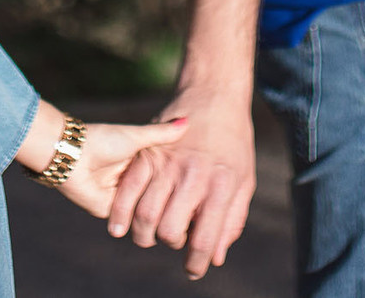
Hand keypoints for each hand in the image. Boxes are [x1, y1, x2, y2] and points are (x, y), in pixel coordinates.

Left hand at [45, 116, 189, 219]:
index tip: (201, 191)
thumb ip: (161, 134)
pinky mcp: (113, 212)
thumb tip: (188, 121)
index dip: (183, 187)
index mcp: (142, 164)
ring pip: (148, 214)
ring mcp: (125, 199)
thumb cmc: (102, 140)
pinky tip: (160, 226)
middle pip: (160, 199)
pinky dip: (142, 224)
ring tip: (180, 223)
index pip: (168, 180)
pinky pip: (131, 222)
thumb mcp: (136, 137)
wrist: (73, 155)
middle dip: (174, 207)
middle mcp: (135, 183)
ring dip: (158, 218)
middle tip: (194, 212)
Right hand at [105, 84, 256, 279]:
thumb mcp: (244, 180)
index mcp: (221, 186)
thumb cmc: (234, 143)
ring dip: (144, 233)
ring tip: (150, 233)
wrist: (215, 95)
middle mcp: (193, 176)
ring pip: (145, 215)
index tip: (193, 270)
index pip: (205, 239)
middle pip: (170, 231)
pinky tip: (122, 224)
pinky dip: (120, 212)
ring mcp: (168, 163)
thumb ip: (231, 220)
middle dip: (170, 243)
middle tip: (174, 238)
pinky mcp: (148, 153)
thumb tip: (215, 257)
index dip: (196, 264)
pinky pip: (127, 190)